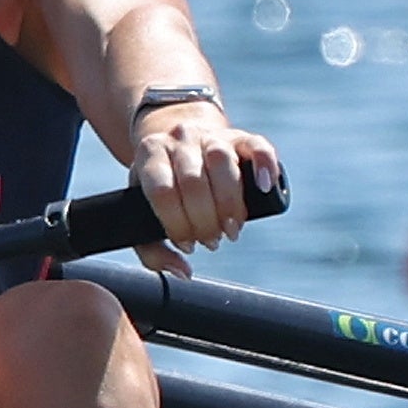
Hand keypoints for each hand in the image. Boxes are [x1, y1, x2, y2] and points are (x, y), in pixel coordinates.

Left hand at [130, 109, 280, 266]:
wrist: (178, 140)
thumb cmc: (161, 188)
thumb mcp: (142, 212)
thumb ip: (152, 250)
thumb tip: (183, 272)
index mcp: (151, 155)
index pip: (163, 191)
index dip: (177, 223)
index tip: (187, 244)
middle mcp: (180, 140)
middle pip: (193, 180)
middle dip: (204, 220)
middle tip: (212, 240)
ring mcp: (211, 136)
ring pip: (222, 161)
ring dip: (230, 203)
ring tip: (232, 229)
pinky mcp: (241, 137)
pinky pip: (256, 145)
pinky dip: (265, 165)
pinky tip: (265, 187)